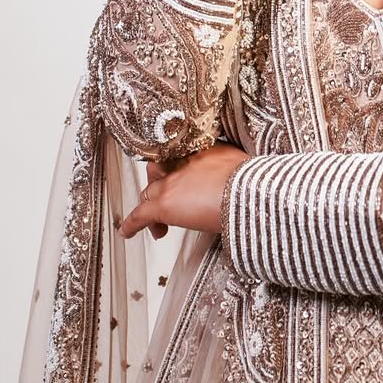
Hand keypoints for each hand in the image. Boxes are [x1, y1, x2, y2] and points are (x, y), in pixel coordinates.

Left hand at [119, 143, 250, 240]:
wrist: (251, 193)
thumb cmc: (254, 182)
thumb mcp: (241, 166)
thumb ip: (230, 170)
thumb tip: (235, 180)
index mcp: (201, 149)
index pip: (177, 156)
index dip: (175, 169)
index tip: (178, 176)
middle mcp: (181, 162)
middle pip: (159, 172)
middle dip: (161, 186)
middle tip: (171, 199)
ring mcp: (170, 183)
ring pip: (150, 193)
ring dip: (152, 208)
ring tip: (160, 224)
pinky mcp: (163, 205)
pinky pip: (140, 215)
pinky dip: (132, 225)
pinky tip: (127, 232)